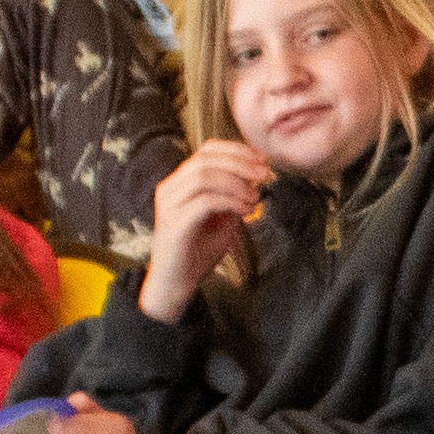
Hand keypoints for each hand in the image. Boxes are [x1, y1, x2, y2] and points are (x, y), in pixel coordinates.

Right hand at [142, 140, 270, 317]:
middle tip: (264, 175)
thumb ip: (233, 197)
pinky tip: (246, 211)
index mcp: (180, 182)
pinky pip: (205, 201)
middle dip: (240, 163)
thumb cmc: (198, 250)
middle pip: (205, 159)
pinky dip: (231, 201)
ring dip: (236, 183)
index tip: (261, 161)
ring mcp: (169, 205)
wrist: (177, 282)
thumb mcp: (222, 218)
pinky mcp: (175, 224)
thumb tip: (255, 180)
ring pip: (203, 176)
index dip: (236, 150)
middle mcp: (170, 188)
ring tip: (254, 198)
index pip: (206, 150)